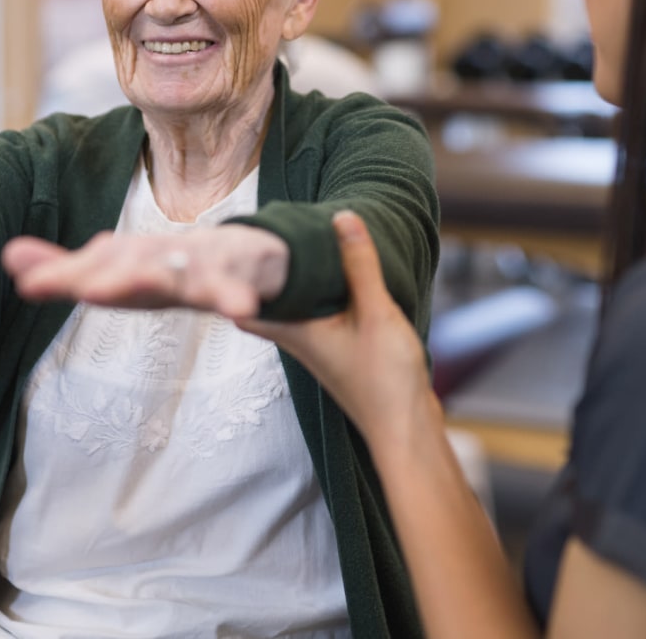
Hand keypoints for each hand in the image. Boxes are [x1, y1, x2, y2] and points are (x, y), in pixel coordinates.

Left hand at [2, 224, 288, 319]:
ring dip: (167, 279)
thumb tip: (7, 255)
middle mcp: (163, 259)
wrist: (253, 257)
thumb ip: (67, 271)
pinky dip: (237, 295)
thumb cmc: (173, 267)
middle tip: (84, 288)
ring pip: (184, 275)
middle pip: (136, 265)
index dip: (66, 274)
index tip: (30, 283)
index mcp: (132, 264)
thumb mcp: (119, 272)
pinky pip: (238, 288)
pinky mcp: (240, 276)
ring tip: (141, 285)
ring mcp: (203, 266)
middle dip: (110, 275)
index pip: (96, 268)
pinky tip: (242, 311)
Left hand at [238, 210, 438, 451]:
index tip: (239, 243)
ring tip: (299, 245)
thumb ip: (359, 265)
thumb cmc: (385, 378)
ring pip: (293, 307)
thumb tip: (341, 218)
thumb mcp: (374, 312)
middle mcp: (298, 340)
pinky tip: (336, 277)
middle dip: (264, 273)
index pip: (245, 304)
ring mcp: (318, 347)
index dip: (238, 276)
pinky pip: (317, 313)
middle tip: (267, 235)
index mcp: (294, 330)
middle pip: (267, 302)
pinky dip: (318, 293)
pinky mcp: (338, 350)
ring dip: (294, 281)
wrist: (407, 428)